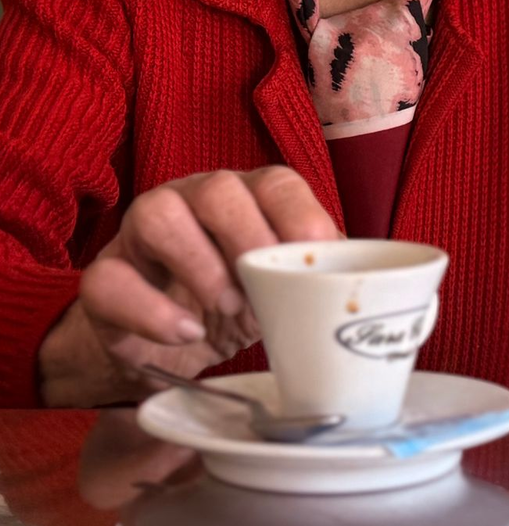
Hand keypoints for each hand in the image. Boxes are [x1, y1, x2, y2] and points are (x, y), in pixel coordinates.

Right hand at [39, 167, 339, 406]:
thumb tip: (384, 292)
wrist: (173, 343)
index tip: (318, 255)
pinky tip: (186, 334)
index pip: (278, 183)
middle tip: (264, 288)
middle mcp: (194, 200)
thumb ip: (324, 279)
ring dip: (199, 263)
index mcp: (250, 198)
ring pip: (156, 213)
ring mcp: (143, 234)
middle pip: (218, 188)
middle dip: (248, 236)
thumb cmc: (245, 301)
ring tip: (228, 308)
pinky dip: (150, 310)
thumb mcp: (287, 290)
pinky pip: (108, 279)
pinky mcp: (106, 277)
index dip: (300, 216)